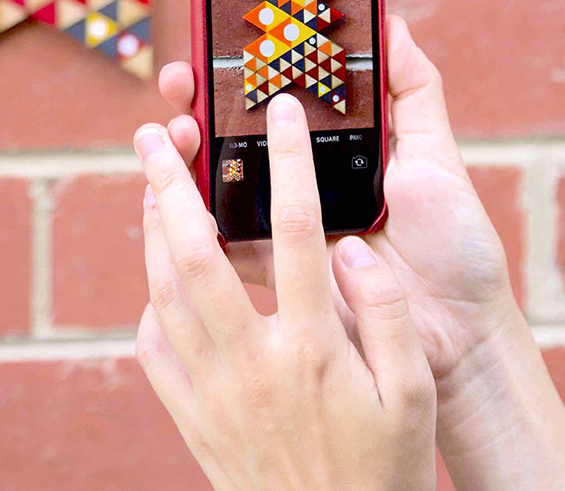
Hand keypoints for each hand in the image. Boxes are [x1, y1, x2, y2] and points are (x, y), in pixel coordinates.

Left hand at [133, 93, 435, 490]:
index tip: (280, 110)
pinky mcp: (189, 417)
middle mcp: (250, 361)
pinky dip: (150, 300)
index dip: (287, 160)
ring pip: (163, 291)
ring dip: (152, 229)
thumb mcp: (414, 394)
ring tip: (151, 183)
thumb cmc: (385, 468)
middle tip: (156, 132)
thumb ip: (388, 313)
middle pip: (197, 252)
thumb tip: (353, 245)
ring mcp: (210, 391)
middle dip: (171, 182)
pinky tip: (159, 275)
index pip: (296, 231)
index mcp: (312, 348)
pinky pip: (151, 347)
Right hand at [157, 15, 517, 385]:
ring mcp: (280, 227)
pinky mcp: (271, 272)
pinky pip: (221, 244)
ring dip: (186, 152)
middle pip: (232, 135)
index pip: (273, 101)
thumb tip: (392, 23)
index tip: (219, 42)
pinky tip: (173, 193)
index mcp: (331, 152)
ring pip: (216, 181)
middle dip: (197, 103)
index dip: (242, 74)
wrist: (462, 334)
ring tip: (176, 128)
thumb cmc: (456, 244)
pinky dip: (193, 219)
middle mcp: (298, 183)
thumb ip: (414, 93)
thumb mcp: (435, 158)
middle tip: (180, 79)